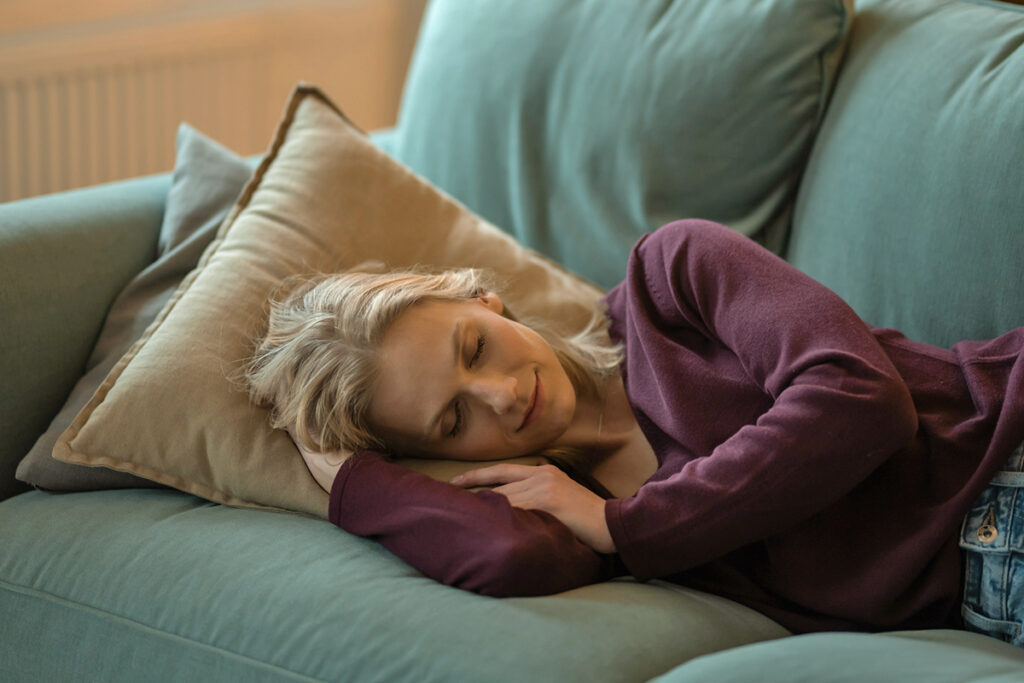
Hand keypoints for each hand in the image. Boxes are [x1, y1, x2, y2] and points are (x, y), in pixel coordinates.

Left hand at [451, 464, 615, 553]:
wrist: (612, 524)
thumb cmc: (587, 517)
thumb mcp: (561, 497)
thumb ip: (538, 494)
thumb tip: (512, 506)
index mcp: (544, 471)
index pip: (501, 471)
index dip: (476, 476)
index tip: (455, 483)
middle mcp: (542, 475)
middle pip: (498, 486)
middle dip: (473, 496)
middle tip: (449, 504)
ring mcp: (544, 487)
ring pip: (504, 500)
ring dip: (484, 512)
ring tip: (463, 522)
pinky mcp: (548, 501)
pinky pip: (516, 511)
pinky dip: (500, 519)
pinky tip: (486, 528)